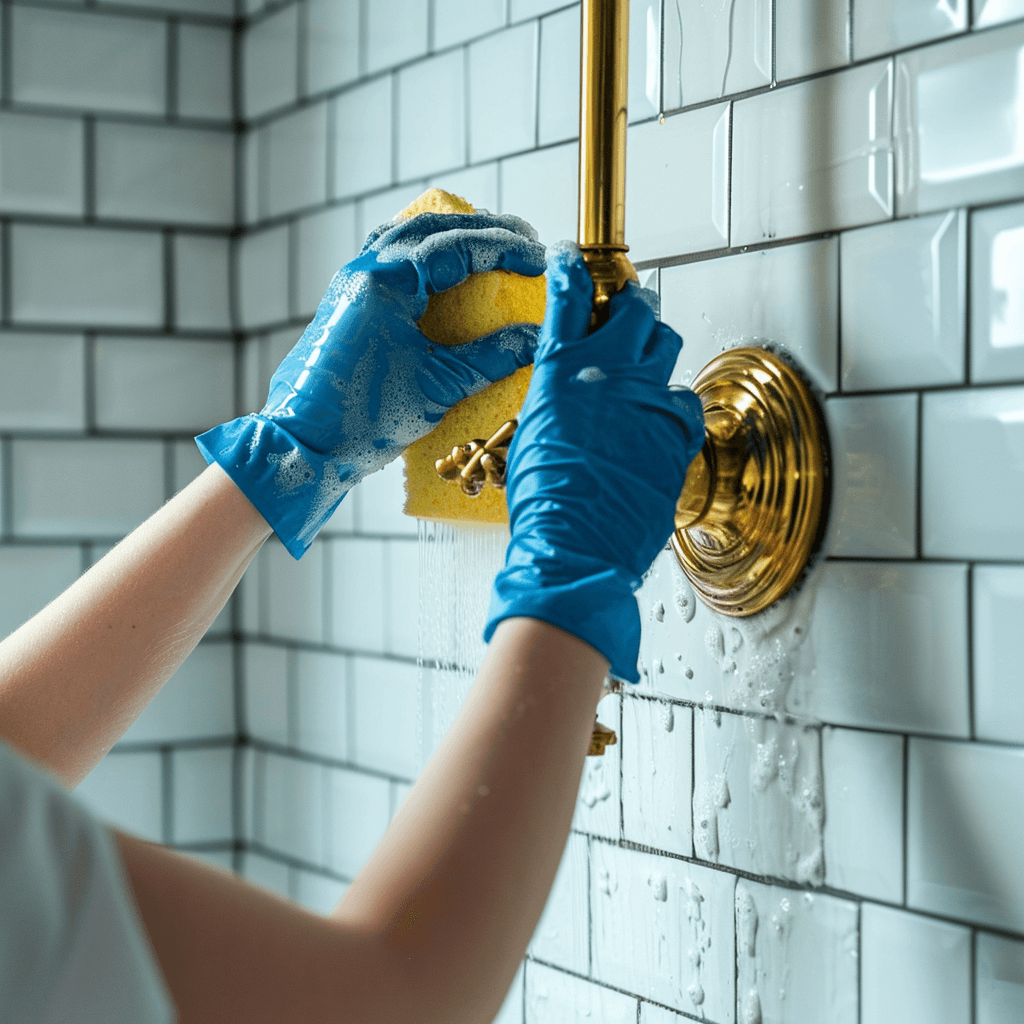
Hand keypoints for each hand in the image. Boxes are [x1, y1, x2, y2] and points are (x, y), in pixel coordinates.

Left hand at [196, 212, 545, 556]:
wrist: (303, 445)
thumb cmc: (363, 418)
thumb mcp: (438, 386)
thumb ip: (490, 357)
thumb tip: (535, 338)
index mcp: (387, 283)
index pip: (457, 247)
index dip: (504, 250)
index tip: (538, 259)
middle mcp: (364, 272)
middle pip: (432, 229)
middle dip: (482, 231)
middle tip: (524, 239)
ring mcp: (350, 285)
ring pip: (405, 236)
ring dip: (449, 235)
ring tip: (486, 243)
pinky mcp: (346, 303)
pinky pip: (387, 258)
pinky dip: (420, 254)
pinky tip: (439, 268)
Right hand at [483, 242, 704, 681]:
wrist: (575, 545)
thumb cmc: (543, 502)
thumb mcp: (531, 436)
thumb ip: (555, 400)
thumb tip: (568, 394)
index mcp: (561, 368)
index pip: (568, 295)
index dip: (569, 268)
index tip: (569, 260)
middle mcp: (608, 371)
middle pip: (636, 308)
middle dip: (632, 305)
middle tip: (627, 313)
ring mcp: (648, 399)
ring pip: (668, 346)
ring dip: (656, 351)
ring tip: (645, 370)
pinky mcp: (677, 430)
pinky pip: (686, 400)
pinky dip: (674, 405)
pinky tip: (660, 421)